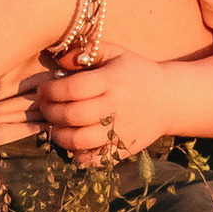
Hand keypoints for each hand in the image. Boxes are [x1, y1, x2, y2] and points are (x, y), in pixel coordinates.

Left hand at [30, 53, 178, 168]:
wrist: (170, 100)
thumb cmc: (136, 73)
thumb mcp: (116, 53)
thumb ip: (88, 52)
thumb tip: (59, 60)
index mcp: (111, 81)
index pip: (72, 89)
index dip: (51, 90)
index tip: (43, 90)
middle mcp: (115, 107)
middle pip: (72, 115)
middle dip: (49, 111)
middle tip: (43, 106)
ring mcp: (120, 131)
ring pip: (79, 140)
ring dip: (58, 134)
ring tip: (53, 125)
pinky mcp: (123, 149)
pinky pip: (94, 159)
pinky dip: (78, 155)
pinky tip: (72, 144)